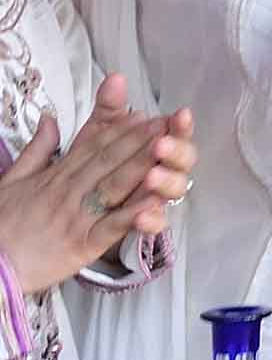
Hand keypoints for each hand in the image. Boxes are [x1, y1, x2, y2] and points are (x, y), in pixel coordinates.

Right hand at [0, 78, 195, 293]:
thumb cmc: (2, 225)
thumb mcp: (13, 180)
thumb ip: (37, 150)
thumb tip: (49, 119)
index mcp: (56, 176)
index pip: (92, 147)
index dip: (120, 129)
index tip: (144, 114)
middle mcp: (69, 192)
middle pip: (108, 161)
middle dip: (139, 140)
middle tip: (167, 123)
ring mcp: (77, 217)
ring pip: (114, 186)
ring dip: (142, 166)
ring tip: (167, 149)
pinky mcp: (82, 244)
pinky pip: (111, 227)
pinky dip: (134, 215)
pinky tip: (155, 203)